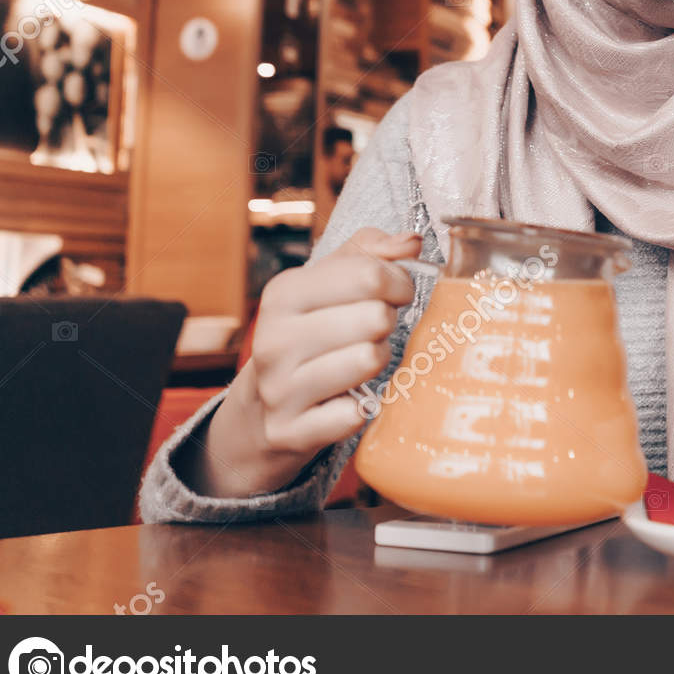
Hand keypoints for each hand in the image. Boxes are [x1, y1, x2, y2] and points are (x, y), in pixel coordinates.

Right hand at [190, 227, 420, 497]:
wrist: (262, 409)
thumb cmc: (311, 332)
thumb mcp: (329, 282)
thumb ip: (371, 251)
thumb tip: (411, 242)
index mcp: (284, 293)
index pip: (369, 274)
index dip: (400, 282)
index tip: (398, 293)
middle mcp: (275, 339)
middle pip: (375, 317)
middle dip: (388, 323)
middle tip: (376, 331)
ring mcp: (279, 388)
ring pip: (369, 360)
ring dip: (379, 361)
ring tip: (363, 360)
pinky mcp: (289, 431)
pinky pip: (353, 415)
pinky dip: (363, 408)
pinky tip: (350, 400)